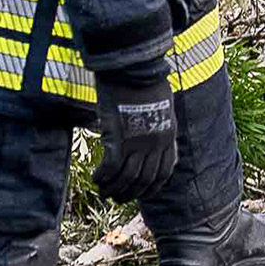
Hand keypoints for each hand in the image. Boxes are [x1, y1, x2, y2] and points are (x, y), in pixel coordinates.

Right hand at [93, 73, 177, 200]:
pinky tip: (96, 178)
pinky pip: (111, 168)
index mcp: (168, 135)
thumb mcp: (160, 104)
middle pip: (145, 179)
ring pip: (127, 178)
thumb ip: (155, 121)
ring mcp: (138, 143)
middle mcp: (156, 144)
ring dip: (114, 189)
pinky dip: (103, 177)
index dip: (153, 187)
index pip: (164, 172)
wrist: (133, 67)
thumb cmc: (144, 79)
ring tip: (103, 191)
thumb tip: (145, 129)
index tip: (143, 193)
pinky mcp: (119, 138)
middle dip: (131, 193)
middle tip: (118, 198)